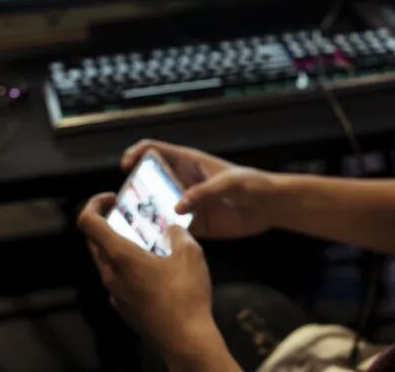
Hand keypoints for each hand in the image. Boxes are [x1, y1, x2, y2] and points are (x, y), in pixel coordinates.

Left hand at [77, 193, 226, 365]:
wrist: (185, 340)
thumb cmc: (186, 296)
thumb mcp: (190, 253)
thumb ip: (177, 233)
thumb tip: (171, 229)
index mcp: (120, 256)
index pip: (87, 222)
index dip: (93, 204)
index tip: (112, 198)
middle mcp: (110, 275)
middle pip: (94, 242)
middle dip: (107, 223)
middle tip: (129, 215)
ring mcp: (115, 294)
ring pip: (107, 262)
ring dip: (120, 247)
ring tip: (148, 242)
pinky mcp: (124, 308)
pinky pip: (118, 280)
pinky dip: (128, 267)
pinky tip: (155, 269)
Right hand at [122, 140, 277, 238]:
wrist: (269, 207)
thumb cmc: (253, 184)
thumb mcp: (230, 183)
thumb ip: (205, 192)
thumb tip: (178, 207)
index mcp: (188, 162)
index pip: (154, 150)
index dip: (136, 153)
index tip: (127, 166)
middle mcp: (181, 182)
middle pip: (147, 182)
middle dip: (133, 191)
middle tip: (125, 205)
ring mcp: (185, 204)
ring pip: (155, 208)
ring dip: (144, 216)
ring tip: (133, 228)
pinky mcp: (193, 225)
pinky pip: (170, 230)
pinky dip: (161, 235)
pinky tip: (153, 244)